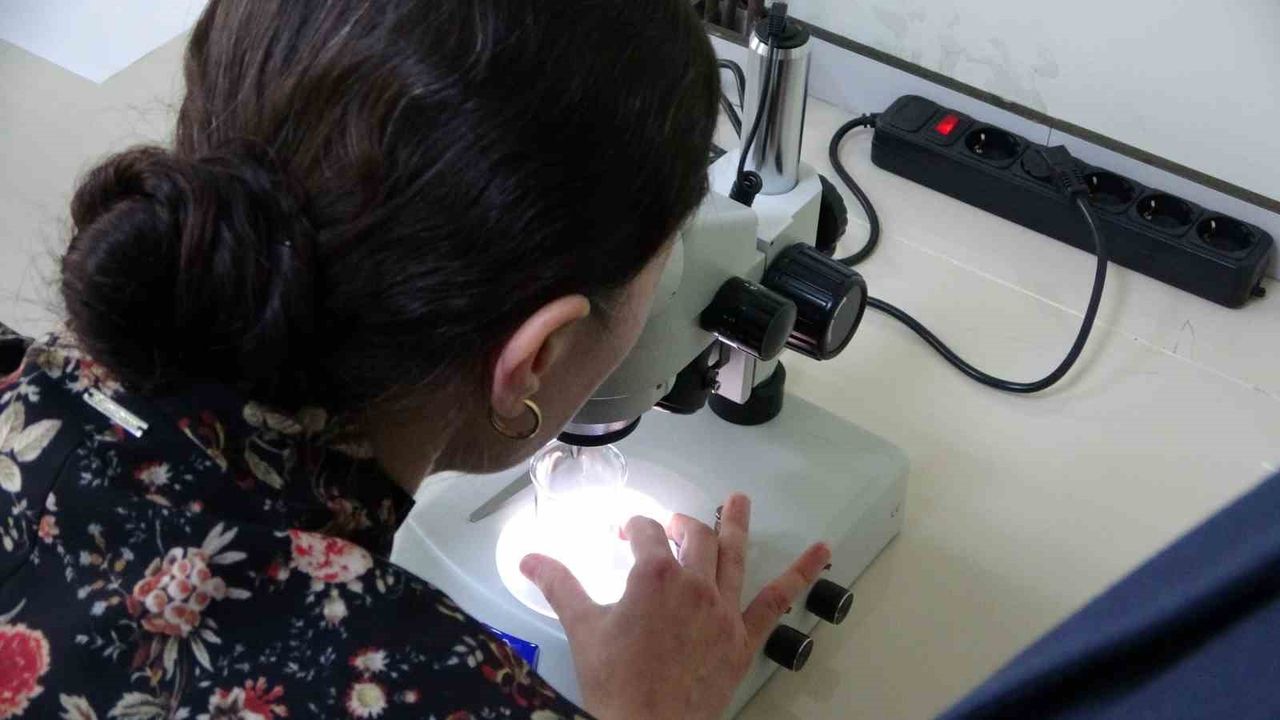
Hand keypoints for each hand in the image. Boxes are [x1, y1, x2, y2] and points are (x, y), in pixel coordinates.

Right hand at [520, 493, 831, 719]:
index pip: (643, 532)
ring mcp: (723, 609)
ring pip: (733, 553)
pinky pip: (777, 600)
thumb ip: (558, 585)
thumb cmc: (615, 684)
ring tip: (739, 499)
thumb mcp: (581, 629)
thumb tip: (529, 558)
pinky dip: (803, 574)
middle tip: (670, 524)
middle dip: (679, 524)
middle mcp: (693, 584)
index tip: (619, 534)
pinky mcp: (742, 638)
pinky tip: (824, 553)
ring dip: (736, 522)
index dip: (629, 528)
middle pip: (691, 536)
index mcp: (653, 574)